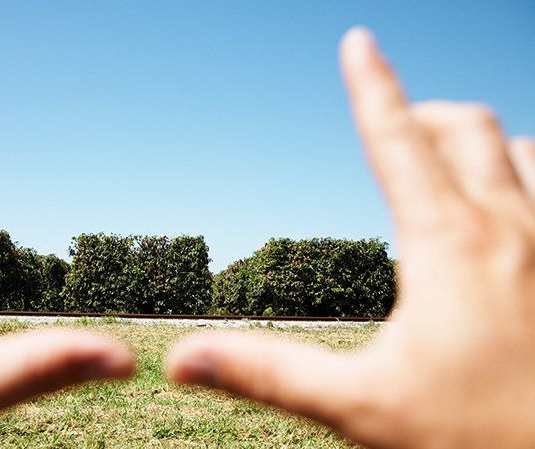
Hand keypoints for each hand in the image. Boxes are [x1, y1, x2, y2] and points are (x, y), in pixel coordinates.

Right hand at [166, 27, 534, 448]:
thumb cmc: (477, 438)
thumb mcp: (360, 405)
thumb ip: (268, 372)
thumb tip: (181, 358)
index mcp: (450, 244)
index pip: (395, 141)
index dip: (370, 85)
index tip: (358, 40)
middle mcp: (512, 228)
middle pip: (467, 126)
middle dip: (423, 113)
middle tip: (393, 129)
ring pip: (523, 149)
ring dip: (481, 143)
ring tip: (446, 168)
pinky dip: (525, 174)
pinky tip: (507, 211)